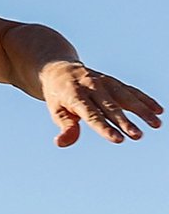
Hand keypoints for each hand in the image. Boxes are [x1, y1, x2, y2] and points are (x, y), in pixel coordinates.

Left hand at [40, 62, 162, 146]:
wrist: (61, 70)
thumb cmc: (58, 97)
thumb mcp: (56, 111)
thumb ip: (64, 126)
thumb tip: (62, 143)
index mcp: (76, 96)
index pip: (92, 115)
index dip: (105, 128)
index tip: (118, 139)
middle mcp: (93, 87)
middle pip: (111, 107)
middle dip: (125, 122)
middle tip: (137, 136)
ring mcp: (106, 83)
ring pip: (126, 97)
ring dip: (142, 110)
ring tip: (156, 124)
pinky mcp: (115, 82)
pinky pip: (132, 90)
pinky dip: (145, 99)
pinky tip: (158, 111)